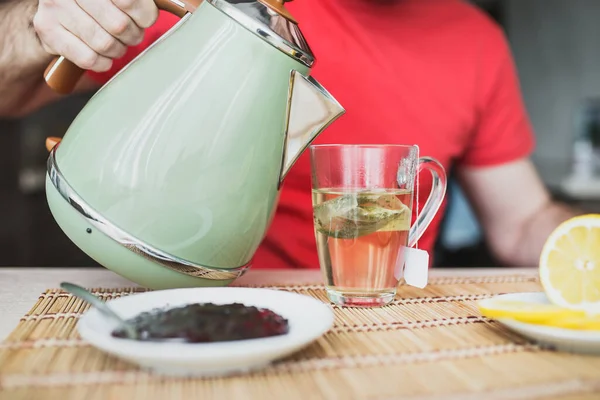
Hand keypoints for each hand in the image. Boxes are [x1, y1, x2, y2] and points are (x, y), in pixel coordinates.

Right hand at [33, 0, 158, 71]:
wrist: (59, 12)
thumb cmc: (100, 4)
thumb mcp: (119, 0)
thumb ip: (140, 3)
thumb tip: (178, 8)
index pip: (131, 1)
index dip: (146, 16)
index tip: (145, 20)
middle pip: (119, 25)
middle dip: (132, 35)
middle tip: (131, 34)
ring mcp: (55, 8)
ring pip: (104, 43)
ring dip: (118, 50)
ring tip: (116, 44)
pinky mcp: (49, 31)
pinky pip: (88, 58)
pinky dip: (102, 62)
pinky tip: (103, 55)